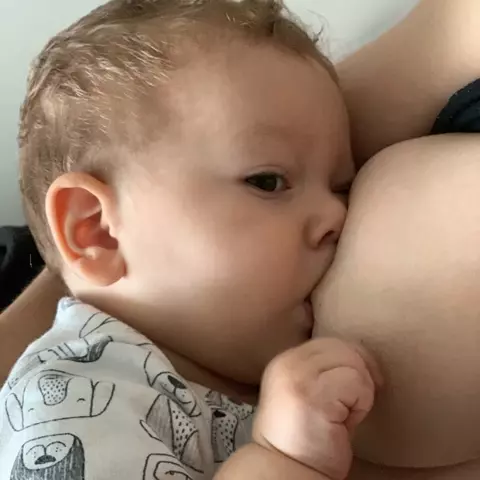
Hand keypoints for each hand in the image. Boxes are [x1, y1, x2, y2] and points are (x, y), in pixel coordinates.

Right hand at [252, 338, 381, 479]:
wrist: (286, 472)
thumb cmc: (305, 439)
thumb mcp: (308, 392)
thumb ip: (323, 370)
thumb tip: (359, 356)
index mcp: (285, 361)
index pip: (330, 342)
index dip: (353, 359)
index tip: (359, 386)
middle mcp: (287, 363)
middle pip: (343, 347)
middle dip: (360, 373)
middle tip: (356, 403)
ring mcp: (298, 377)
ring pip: (353, 362)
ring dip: (361, 391)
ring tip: (346, 415)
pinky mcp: (313, 395)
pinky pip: (357, 383)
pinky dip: (361, 404)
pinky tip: (347, 422)